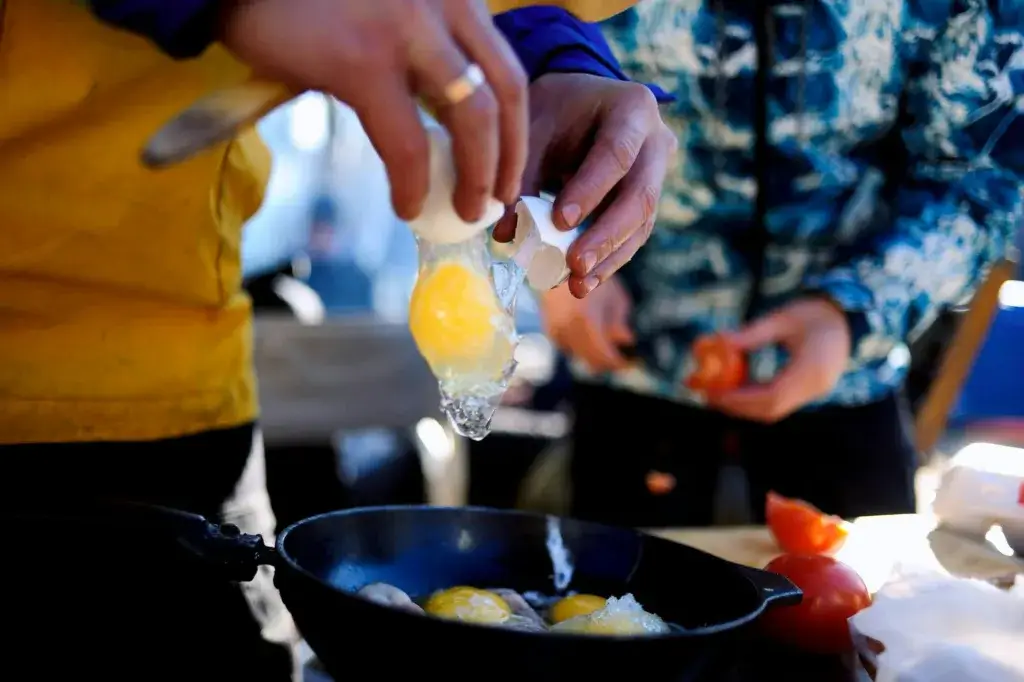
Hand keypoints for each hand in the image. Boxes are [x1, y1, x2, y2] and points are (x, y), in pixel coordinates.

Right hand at [220, 0, 527, 222]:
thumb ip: (421, 52)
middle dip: (507, 159)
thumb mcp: (388, 14)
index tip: (508, 170)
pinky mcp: (361, 60)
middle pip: (504, 92)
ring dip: (476, 176)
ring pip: (472, 116)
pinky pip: (406, 140)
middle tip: (496, 201)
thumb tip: (443, 127)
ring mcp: (405, 28)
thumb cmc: (309, 3)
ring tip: (464, 211)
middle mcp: (441, 4)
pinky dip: (412, 182)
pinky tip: (407, 204)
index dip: (516, 130)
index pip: (506, 68)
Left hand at [494, 73, 675, 298]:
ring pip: (643, 223)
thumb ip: (521, 176)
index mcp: (632, 108)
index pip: (617, 152)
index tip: (560, 221)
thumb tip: (504, 234)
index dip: (591, 189)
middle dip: (606, 236)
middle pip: (641, 196)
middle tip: (575, 265)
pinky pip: (635, 235)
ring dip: (609, 258)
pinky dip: (609, 260)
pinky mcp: (647, 202)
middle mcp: (656, 141)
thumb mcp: (535, 129)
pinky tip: (586, 281)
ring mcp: (658, 175)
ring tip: (579, 285)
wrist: (580, 103)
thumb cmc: (555, 111)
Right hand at [540, 276, 634, 372]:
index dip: (619, 362)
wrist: (557, 262)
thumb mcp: (613, 294)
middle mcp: (569, 330)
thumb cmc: (590, 274)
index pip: (605, 356)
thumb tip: (627, 340)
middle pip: (591, 360)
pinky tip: (588, 335)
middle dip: (607, 361)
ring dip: (593, 354)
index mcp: (587, 321)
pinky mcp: (549, 328)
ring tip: (606, 343)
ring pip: (579, 355)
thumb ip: (619, 321)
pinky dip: (579, 346)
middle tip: (621, 357)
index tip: (632, 362)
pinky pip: (567, 347)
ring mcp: (556, 330)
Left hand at [706, 298, 851, 422]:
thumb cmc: (814, 313)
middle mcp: (816, 387)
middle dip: (737, 406)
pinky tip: (737, 387)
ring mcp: (815, 392)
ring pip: (774, 409)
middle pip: (771, 408)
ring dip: (745, 406)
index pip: (772, 394)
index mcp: (812, 369)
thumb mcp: (782, 318)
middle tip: (708, 396)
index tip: (714, 392)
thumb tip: (718, 341)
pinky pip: (780, 402)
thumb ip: (752, 333)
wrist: (848, 319)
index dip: (740, 398)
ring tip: (717, 393)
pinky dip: (756, 399)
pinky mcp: (810, 392)